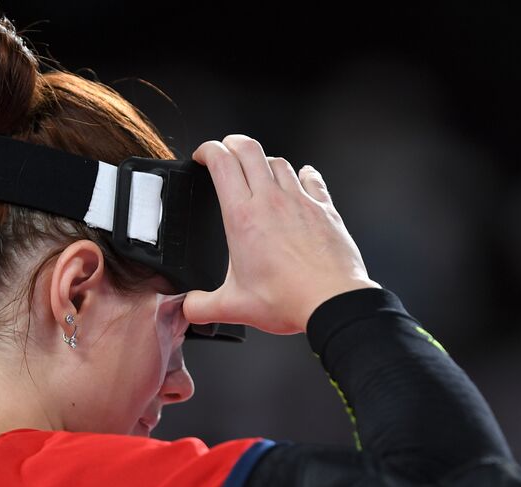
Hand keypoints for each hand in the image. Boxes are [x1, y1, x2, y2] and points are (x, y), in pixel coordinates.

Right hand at [183, 134, 378, 334]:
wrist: (332, 302)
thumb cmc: (289, 300)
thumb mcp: (235, 307)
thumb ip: (203, 307)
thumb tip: (187, 308)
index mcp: (243, 217)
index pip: (221, 162)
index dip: (207, 150)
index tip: (202, 156)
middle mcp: (271, 201)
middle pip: (249, 150)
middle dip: (232, 143)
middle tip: (226, 150)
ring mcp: (300, 202)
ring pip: (279, 162)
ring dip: (265, 161)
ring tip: (259, 170)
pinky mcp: (325, 210)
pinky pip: (313, 179)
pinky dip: (304, 174)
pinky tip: (303, 178)